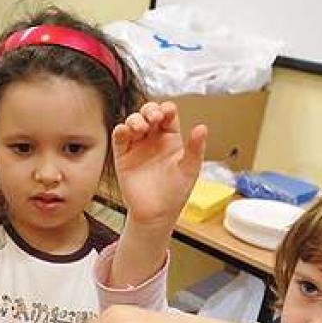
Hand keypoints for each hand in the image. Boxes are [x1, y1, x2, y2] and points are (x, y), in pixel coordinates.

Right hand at [114, 101, 206, 228]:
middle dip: (150, 110)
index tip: (167, 113)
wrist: (156, 213)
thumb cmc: (175, 193)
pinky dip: (120, 130)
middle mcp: (153, 139)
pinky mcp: (123, 156)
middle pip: (148, 113)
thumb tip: (202, 127)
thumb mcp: (190, 168)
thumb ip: (195, 148)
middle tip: (154, 118)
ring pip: (132, 122)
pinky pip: (119, 138)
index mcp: (170, 138)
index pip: (168, 115)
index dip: (166, 109)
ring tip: (141, 128)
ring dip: (135, 119)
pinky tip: (125, 131)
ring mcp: (137, 146)